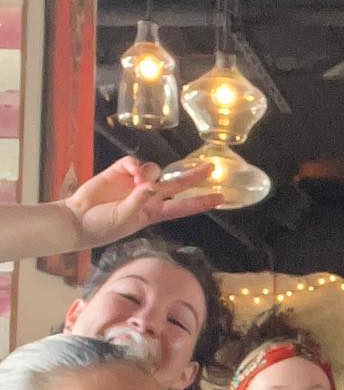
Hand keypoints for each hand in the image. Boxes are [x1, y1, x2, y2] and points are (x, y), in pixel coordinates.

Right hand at [63, 156, 223, 247]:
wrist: (78, 219)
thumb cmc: (103, 226)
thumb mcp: (126, 219)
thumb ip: (139, 202)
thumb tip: (151, 186)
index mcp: (154, 212)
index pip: (183, 206)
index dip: (201, 201)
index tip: (220, 198)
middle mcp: (148, 196)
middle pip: (176, 184)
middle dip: (193, 176)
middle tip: (210, 167)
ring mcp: (134, 182)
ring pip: (155, 170)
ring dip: (150, 174)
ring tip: (138, 182)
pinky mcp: (119, 171)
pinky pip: (134, 162)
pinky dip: (135, 165)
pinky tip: (130, 172)